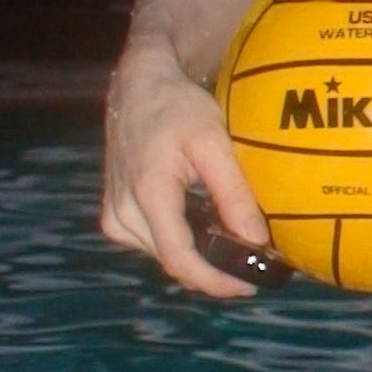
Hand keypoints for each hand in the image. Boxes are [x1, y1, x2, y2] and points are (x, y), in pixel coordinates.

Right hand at [99, 40, 269, 299]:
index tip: (250, 285)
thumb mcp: (214, 143)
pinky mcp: (114, 213)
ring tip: (235, 244)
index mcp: (147, 194)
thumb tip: (257, 241)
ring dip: (199, 256)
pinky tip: (207, 228)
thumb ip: (234, 193)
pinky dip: (182, 240)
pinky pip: (153, 241)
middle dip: (214, 270)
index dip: (216, 281)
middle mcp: (122, 212)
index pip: (180, 259)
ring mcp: (114, 215)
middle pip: (173, 262)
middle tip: (254, 266)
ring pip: (163, 254)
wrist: (138, 86)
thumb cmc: (178, 108)